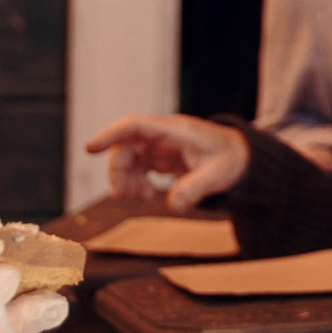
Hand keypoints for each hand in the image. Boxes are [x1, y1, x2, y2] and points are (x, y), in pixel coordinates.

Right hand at [82, 115, 247, 210]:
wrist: (241, 156)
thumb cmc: (232, 159)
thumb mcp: (219, 175)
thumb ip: (195, 189)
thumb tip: (172, 206)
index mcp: (175, 131)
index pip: (136, 126)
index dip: (111, 135)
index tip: (90, 148)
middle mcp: (163, 136)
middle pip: (126, 147)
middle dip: (118, 171)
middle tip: (122, 197)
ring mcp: (161, 146)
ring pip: (129, 158)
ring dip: (126, 179)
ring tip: (139, 198)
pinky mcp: (162, 158)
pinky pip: (138, 167)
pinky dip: (136, 182)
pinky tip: (147, 196)